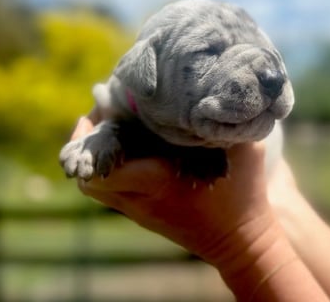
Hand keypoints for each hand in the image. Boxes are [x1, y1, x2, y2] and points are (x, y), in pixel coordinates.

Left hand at [72, 117, 278, 267]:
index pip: (102, 169)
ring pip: (94, 188)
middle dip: (85, 143)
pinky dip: (109, 168)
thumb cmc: (243, 194)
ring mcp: (139, 211)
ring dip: (95, 157)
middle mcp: (140, 200)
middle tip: (99, 113)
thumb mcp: (244, 150)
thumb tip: (214, 87)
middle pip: (88, 179)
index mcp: (158, 181)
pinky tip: (126, 147)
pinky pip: (111, 191)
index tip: (100, 108)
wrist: (239, 241)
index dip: (90, 140)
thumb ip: (225, 120)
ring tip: (107, 127)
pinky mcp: (143, 214)